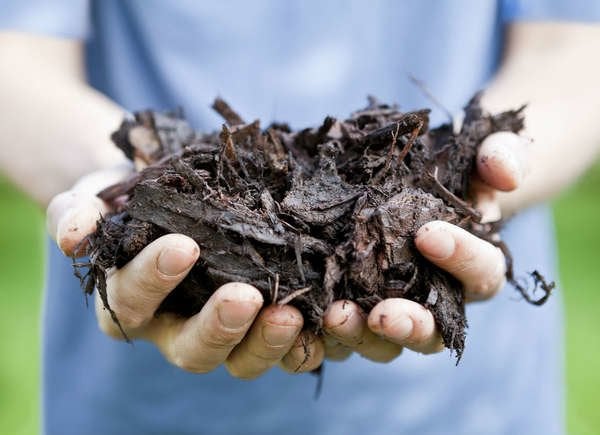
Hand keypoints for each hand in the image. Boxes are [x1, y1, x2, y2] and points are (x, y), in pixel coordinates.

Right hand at [47, 167, 321, 379]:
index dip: (153, 280)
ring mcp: (224, 328)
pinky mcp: (263, 319)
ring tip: (292, 314)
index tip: (182, 247)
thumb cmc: (130, 199)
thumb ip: (76, 214)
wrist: (172, 195)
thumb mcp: (94, 198)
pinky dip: (307, 340)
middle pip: (194, 350)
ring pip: (244, 358)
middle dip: (219, 328)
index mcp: (132, 303)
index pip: (134, 301)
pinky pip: (286, 345)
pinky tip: (326, 319)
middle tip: (243, 298)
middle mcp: (176, 328)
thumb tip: (74, 233)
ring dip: (269, 342)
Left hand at [321, 131, 527, 361]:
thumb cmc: (458, 170)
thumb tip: (505, 173)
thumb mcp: (485, 154)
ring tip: (337, 317)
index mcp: (476, 268)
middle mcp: (437, 300)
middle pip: (432, 331)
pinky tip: (305, 315)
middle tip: (384, 315)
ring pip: (385, 341)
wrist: (420, 178)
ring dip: (361, 335)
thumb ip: (501, 158)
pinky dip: (327, 329)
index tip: (428, 234)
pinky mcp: (356, 303)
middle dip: (411, 327)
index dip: (462, 258)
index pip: (481, 274)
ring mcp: (394, 306)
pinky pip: (345, 328)